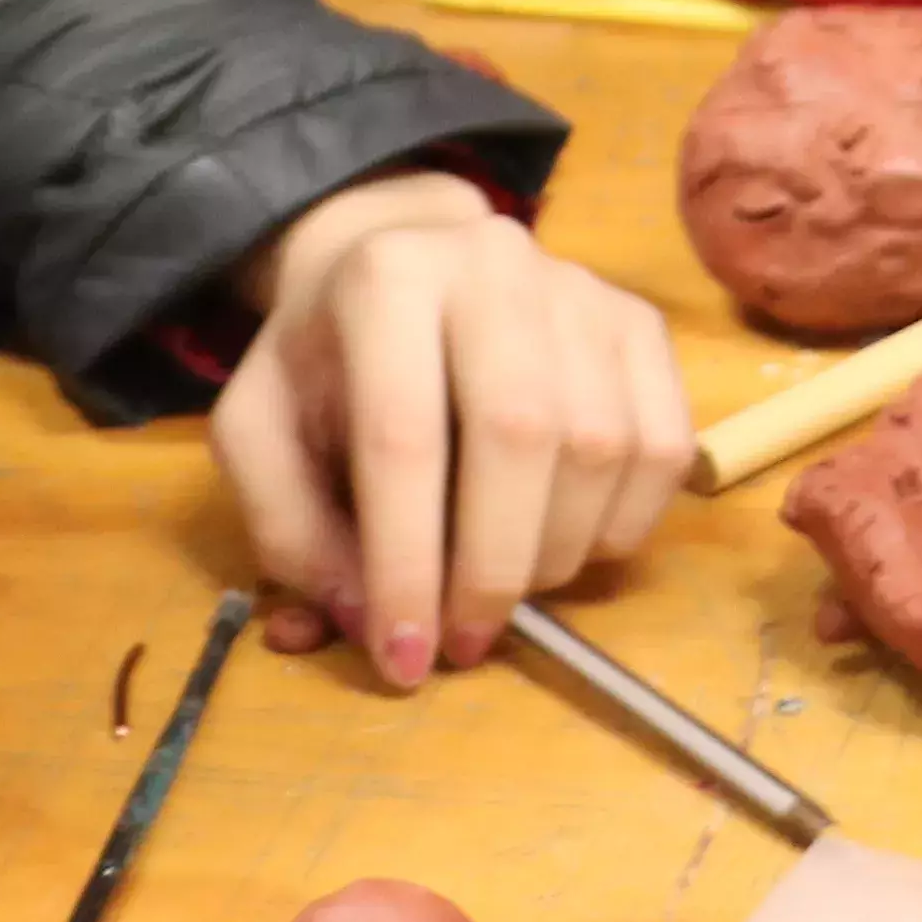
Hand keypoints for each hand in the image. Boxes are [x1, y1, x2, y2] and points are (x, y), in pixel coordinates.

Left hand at [206, 175, 692, 691]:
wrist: (404, 263)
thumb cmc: (327, 364)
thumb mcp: (260, 435)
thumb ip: (291, 532)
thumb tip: (368, 622)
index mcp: (384, 279)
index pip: (402, 437)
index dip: (406, 563)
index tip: (404, 659)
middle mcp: (493, 263)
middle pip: (518, 433)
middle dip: (493, 568)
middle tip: (465, 641)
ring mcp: (580, 289)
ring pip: (599, 447)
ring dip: (555, 555)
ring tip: (502, 588)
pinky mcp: (639, 322)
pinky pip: (661, 446)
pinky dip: (622, 527)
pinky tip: (566, 544)